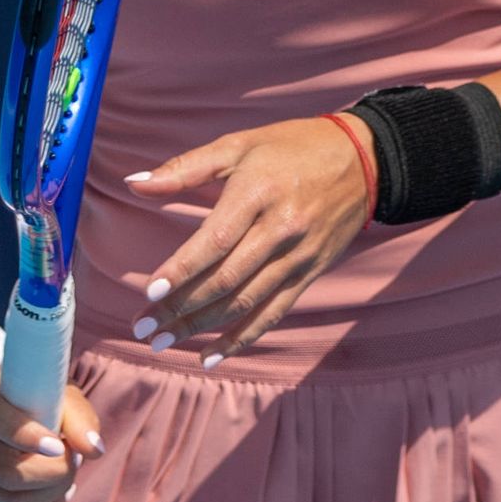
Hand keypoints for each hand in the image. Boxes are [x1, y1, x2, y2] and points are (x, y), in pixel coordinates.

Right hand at [0, 368, 103, 501]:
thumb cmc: (26, 395)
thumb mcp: (53, 391)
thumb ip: (77, 416)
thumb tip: (93, 450)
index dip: (25, 436)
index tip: (60, 447)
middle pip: (4, 471)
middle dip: (53, 476)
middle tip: (74, 465)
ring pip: (4, 500)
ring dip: (48, 499)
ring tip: (65, 482)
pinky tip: (48, 501)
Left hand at [122, 114, 379, 361]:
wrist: (366, 160)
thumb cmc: (292, 147)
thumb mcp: (238, 145)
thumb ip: (184, 168)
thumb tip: (134, 184)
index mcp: (259, 192)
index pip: (216, 240)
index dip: (182, 269)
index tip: (150, 293)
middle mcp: (281, 229)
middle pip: (226, 279)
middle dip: (181, 308)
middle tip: (144, 328)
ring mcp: (298, 257)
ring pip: (245, 303)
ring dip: (201, 328)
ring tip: (163, 343)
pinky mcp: (310, 274)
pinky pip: (273, 313)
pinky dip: (241, 338)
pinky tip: (210, 356)